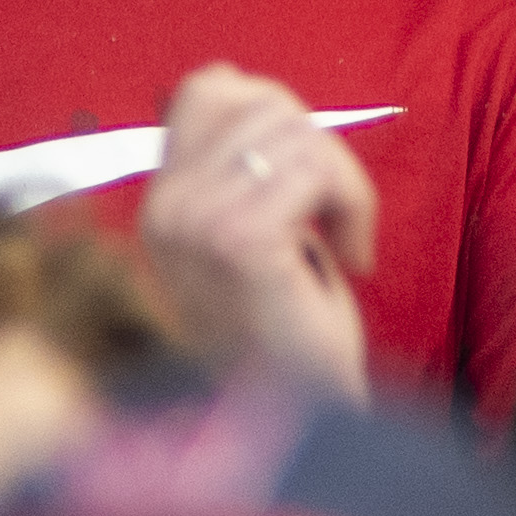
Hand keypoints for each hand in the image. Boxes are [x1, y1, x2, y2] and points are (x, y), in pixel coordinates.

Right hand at [136, 63, 376, 402]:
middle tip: (338, 219)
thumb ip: (239, 169)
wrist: (297, 427)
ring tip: (346, 243)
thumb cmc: (285, 334)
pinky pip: (316, 169)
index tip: (305, 174)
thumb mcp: (243, 237)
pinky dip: (354, 206)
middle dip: (322, 151)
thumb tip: (261, 95)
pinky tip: (353, 258)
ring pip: (297, 133)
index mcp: (160, 202)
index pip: (207, 88)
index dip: (274, 108)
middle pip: (263, 104)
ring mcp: (196, 223)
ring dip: (345, 184)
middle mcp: (165, 208)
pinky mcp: (239, 241)